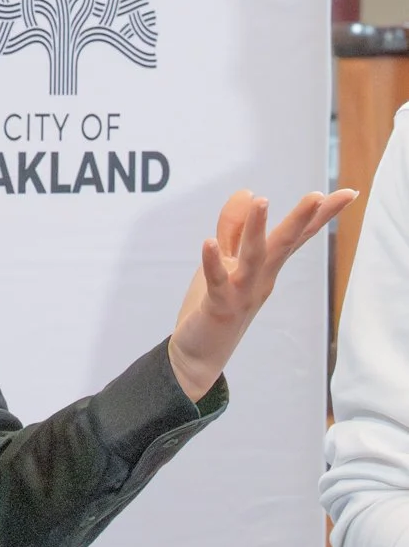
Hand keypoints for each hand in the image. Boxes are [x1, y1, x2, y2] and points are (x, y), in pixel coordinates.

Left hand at [167, 187, 356, 401]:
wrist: (199, 354)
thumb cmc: (216, 304)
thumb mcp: (227, 261)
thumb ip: (234, 229)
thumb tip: (248, 192)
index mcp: (266, 267)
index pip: (297, 236)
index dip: (320, 214)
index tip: (348, 192)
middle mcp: (261, 279)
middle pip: (285, 244)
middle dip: (302, 219)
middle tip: (320, 195)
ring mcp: (242, 293)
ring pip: (253, 258)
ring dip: (257, 230)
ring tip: (262, 200)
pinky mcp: (219, 306)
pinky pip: (217, 282)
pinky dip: (213, 262)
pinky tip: (208, 242)